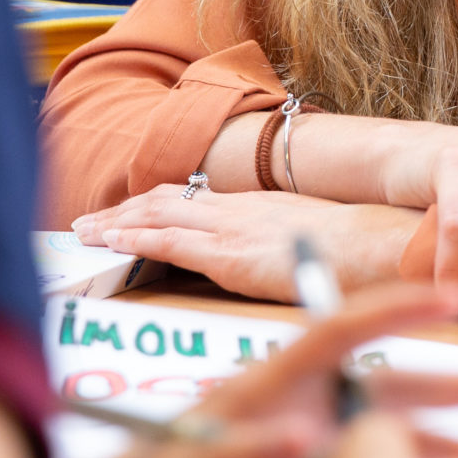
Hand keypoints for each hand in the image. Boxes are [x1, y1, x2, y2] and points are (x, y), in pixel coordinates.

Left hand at [72, 188, 419, 299]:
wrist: (373, 245)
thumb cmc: (356, 248)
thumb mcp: (311, 238)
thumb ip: (285, 244)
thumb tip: (274, 258)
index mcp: (256, 206)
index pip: (192, 199)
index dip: (154, 203)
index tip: (128, 209)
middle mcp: (236, 210)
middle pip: (165, 202)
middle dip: (124, 211)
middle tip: (90, 222)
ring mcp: (230, 230)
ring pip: (156, 218)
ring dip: (116, 224)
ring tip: (85, 232)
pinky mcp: (228, 256)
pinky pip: (168, 244)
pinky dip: (133, 241)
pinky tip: (109, 243)